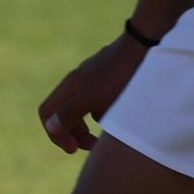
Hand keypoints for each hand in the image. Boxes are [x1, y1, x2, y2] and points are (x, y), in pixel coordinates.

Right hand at [38, 34, 150, 155]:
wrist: (147, 44)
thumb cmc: (120, 75)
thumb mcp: (93, 98)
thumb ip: (70, 113)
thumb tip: (51, 127)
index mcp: (69, 86)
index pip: (46, 113)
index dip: (54, 135)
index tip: (73, 149)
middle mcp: (78, 80)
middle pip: (63, 112)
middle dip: (74, 134)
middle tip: (93, 147)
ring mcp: (95, 76)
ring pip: (83, 107)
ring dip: (91, 124)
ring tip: (111, 131)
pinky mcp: (112, 75)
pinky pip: (100, 99)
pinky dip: (105, 111)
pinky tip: (123, 113)